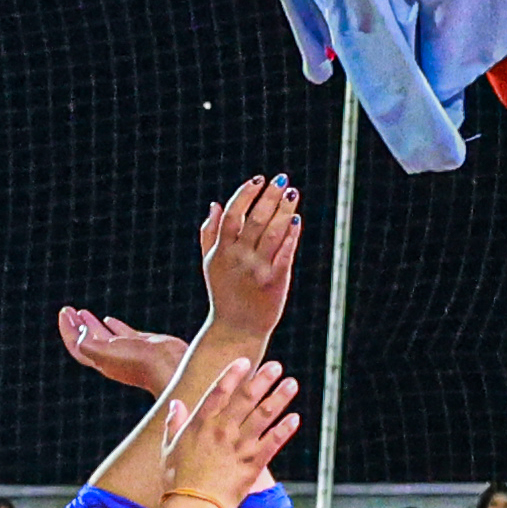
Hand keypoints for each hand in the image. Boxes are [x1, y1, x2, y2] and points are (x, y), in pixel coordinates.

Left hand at [57, 307, 187, 394]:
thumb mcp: (106, 353)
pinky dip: (113, 325)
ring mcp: (126, 350)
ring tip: (82, 312)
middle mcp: (110, 357)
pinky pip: (121, 333)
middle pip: (87, 340)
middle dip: (76, 325)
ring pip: (103, 335)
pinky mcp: (140, 344)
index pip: (77, 346)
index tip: (64, 313)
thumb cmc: (138, 362)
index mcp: (100, 361)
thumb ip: (88, 345)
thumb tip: (81, 333)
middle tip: (68, 310)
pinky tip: (108, 319)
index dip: (68, 330)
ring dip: (91, 324)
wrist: (169, 365)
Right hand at [169, 357, 301, 502]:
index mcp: (200, 425)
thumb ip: (174, 424)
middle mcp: (221, 431)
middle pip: (246, 398)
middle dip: (262, 380)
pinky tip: (295, 417)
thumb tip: (176, 403)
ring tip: (292, 383)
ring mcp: (239, 447)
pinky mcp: (253, 464)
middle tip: (276, 366)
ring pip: (263, 416)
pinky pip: (273, 443)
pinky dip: (285, 429)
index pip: (219, 392)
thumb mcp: (168, 449)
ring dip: (279, 398)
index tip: (245, 361)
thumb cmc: (177, 481)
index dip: (232, 374)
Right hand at [196, 173, 300, 342]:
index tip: (258, 178)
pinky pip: (285, 254)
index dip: (245, 194)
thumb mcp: (210, 263)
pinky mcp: (275, 282)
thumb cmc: (223, 292)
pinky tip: (296, 219)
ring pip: (273, 233)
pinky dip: (291, 235)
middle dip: (269, 196)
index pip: (233, 216)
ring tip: (292, 193)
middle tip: (282, 179)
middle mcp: (239, 259)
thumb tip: (216, 204)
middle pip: (256, 220)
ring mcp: (257, 270)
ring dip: (284, 210)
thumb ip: (210, 233)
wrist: (236, 328)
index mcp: (221, 251)